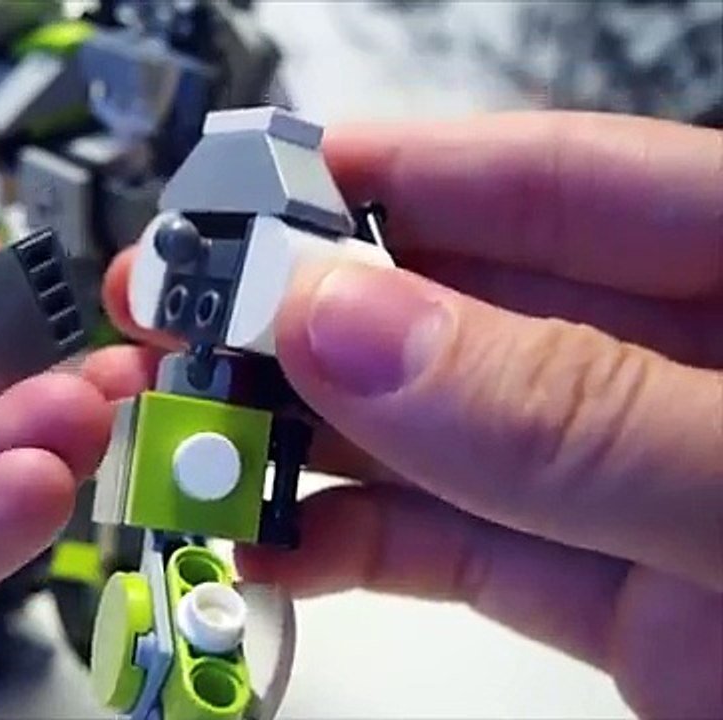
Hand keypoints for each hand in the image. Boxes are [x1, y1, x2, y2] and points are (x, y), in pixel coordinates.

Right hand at [86, 112, 721, 717]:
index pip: (553, 182)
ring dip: (302, 437)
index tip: (246, 187)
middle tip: (177, 316)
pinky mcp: (619, 596)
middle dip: (308, 313)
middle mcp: (690, 371)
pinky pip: (461, 549)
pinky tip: (270, 537)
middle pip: (462, 306)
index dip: (387, 172)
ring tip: (188, 432)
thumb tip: (348, 322)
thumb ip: (562, 409)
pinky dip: (356, 546)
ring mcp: (643, 485)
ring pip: (436, 435)